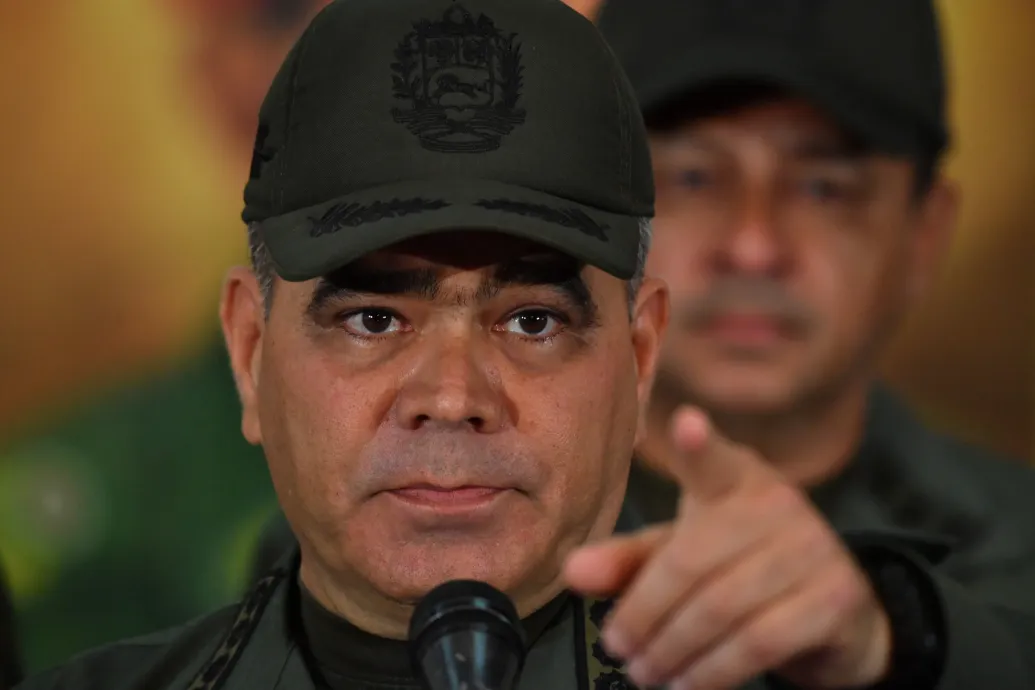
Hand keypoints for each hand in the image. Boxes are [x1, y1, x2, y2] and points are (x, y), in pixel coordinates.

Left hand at [563, 407, 890, 689]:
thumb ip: (628, 562)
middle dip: (643, 612)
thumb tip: (573, 571)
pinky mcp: (835, 598)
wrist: (835, 613)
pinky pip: (760, 642)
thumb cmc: (743, 570)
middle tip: (618, 646)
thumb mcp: (682, 556)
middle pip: (690, 561)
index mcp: (736, 480)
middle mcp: (778, 504)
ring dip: (672, 650)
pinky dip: (713, 671)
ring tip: (645, 672)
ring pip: (721, 608)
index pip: (713, 461)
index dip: (700, 445)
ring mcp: (813, 549)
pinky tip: (687, 684)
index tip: (686, 425)